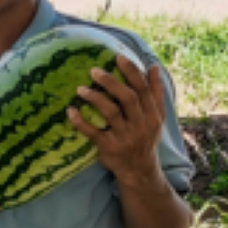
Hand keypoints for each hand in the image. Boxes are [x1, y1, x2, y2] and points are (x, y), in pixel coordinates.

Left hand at [67, 54, 166, 184]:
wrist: (139, 170)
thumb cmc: (145, 137)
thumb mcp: (156, 117)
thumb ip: (155, 92)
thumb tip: (153, 67)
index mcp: (152, 114)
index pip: (143, 89)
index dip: (131, 72)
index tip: (117, 57)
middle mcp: (140, 124)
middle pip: (127, 98)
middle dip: (111, 82)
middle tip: (93, 70)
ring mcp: (124, 136)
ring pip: (111, 113)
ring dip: (96, 98)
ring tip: (80, 89)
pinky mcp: (109, 147)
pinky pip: (93, 133)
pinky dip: (81, 122)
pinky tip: (71, 111)